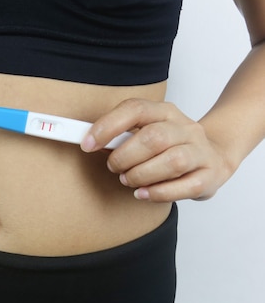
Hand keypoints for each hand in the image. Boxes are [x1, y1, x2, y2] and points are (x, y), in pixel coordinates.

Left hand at [80, 98, 233, 201]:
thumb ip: (121, 135)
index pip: (135, 109)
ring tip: (128, 180)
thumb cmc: (170, 145)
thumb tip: (89, 141)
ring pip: (173, 161)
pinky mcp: (210, 175)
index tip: (88, 143)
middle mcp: (186, 128)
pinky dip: (160, 192)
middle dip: (125, 156)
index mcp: (165, 112)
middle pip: (154, 137)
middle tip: (113, 167)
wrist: (214, 155)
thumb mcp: (146, 131)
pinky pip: (187, 186)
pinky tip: (143, 193)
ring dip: (142, 174)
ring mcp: (201, 151)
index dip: (108, 126)